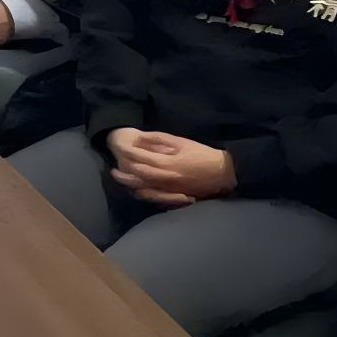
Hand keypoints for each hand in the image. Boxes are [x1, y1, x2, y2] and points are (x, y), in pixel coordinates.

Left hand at [104, 130, 234, 206]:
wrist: (223, 173)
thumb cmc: (203, 154)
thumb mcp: (182, 142)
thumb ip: (160, 140)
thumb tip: (140, 137)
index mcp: (167, 163)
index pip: (141, 159)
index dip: (128, 155)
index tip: (120, 149)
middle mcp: (166, 179)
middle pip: (138, 177)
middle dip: (124, 173)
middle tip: (113, 170)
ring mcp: (169, 190)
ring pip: (144, 190)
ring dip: (130, 185)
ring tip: (121, 180)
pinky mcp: (175, 197)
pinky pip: (154, 198)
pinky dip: (143, 194)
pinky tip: (137, 190)